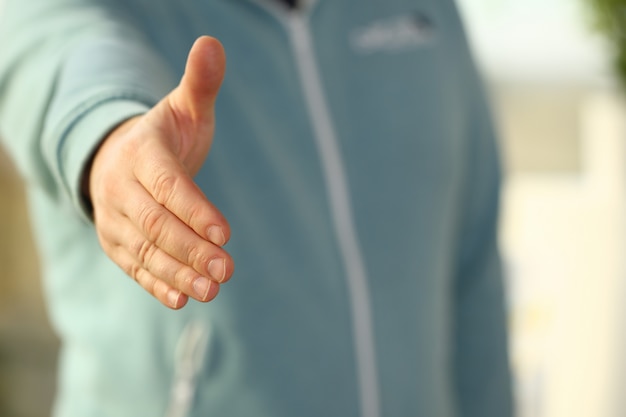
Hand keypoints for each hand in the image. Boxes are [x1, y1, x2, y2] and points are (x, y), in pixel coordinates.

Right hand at [87, 36, 232, 308]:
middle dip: (192, 249)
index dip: (195, 210)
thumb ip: (199, 83)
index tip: (226, 234)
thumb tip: (213, 44)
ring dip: (178, 274)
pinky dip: (158, 285)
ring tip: (212, 291)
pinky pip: (136, 268)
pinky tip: (183, 299)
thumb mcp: (183, 107)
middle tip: (228, 271)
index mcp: (141, 154)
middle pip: (156, 225)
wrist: (119, 158)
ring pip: (145, 251)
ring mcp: (116, 221)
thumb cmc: (165, 136)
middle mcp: (121, 190)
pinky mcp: (118, 245)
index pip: (168, 186)